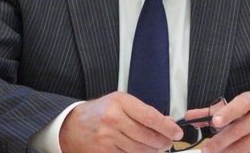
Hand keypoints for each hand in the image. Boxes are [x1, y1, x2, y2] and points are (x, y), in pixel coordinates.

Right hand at [59, 92, 183, 152]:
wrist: (72, 125)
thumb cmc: (99, 112)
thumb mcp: (121, 102)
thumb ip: (143, 112)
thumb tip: (167, 122)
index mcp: (120, 102)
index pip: (150, 116)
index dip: (167, 127)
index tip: (176, 131)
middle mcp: (113, 119)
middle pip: (147, 136)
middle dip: (162, 142)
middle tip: (168, 142)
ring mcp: (107, 138)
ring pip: (139, 150)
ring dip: (152, 151)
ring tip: (156, 147)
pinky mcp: (104, 152)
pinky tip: (141, 151)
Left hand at [198, 92, 249, 152]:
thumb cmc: (249, 116)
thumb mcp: (233, 109)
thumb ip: (211, 112)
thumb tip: (190, 116)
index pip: (242, 103)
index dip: (228, 112)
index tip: (215, 121)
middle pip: (240, 129)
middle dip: (221, 141)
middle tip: (206, 149)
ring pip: (245, 146)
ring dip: (227, 152)